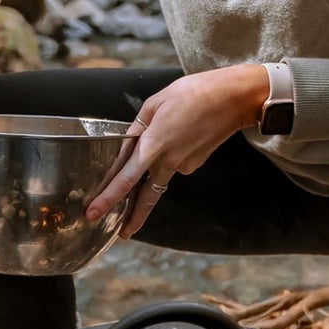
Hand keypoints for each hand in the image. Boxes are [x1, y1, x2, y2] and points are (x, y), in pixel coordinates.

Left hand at [86, 64, 269, 238]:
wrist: (235, 99)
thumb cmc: (195, 93)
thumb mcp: (156, 102)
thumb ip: (138, 126)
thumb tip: (129, 144)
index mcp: (154, 145)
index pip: (125, 179)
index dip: (108, 198)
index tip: (93, 213)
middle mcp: (169, 161)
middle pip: (146, 197)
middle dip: (131, 218)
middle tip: (120, 234)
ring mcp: (184, 165)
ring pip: (159, 179)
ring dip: (149, 183)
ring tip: (151, 172)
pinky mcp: (195, 164)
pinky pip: (173, 164)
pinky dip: (168, 157)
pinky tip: (178, 136)